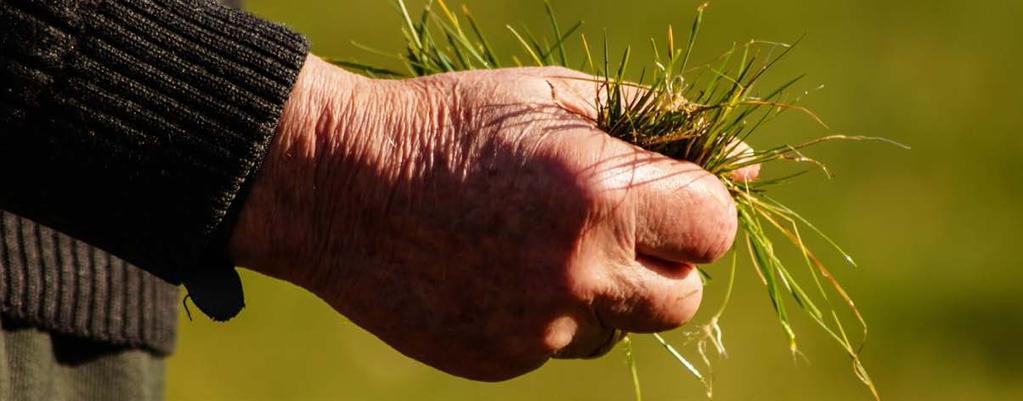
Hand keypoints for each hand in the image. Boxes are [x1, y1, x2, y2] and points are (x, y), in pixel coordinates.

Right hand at [229, 55, 747, 380]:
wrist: (337, 185)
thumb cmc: (451, 125)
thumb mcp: (553, 95)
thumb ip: (658, 123)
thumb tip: (745, 165)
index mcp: (603, 194)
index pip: (718, 228)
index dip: (697, 207)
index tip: (664, 194)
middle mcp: (580, 272)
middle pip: (685, 297)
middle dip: (662, 262)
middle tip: (609, 224)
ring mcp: (539, 327)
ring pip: (620, 328)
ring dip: (604, 293)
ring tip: (536, 244)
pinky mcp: (502, 361)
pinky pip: (559, 346)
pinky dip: (547, 315)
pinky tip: (495, 271)